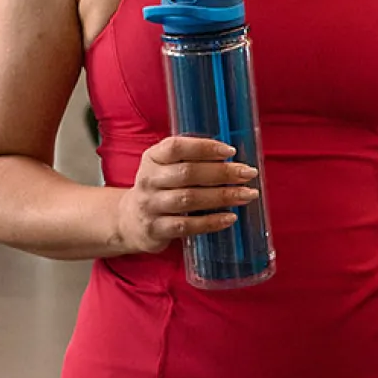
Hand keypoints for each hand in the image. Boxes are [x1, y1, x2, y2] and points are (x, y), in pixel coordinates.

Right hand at [116, 135, 259, 254]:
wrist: (129, 220)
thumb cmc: (159, 187)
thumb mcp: (165, 166)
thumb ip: (190, 159)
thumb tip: (232, 157)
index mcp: (152, 157)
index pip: (177, 147)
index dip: (204, 147)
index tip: (231, 151)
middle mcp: (148, 179)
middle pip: (188, 173)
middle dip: (222, 172)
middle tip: (248, 173)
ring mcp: (150, 205)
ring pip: (190, 199)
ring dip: (222, 196)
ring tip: (247, 194)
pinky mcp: (155, 230)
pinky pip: (187, 226)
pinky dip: (211, 222)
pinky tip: (230, 218)